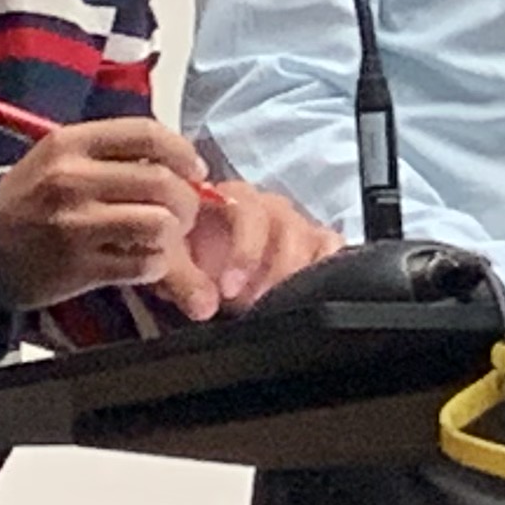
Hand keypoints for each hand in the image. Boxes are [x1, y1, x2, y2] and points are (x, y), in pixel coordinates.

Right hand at [0, 116, 209, 316]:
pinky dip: (156, 263)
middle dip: (187, 199)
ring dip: (174, 233)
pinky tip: (146, 259)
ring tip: (165, 236)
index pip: (147, 134)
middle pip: (161, 181)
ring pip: (159, 224)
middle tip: (184, 211)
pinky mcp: (80, 267)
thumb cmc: (29, 197)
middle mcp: (73, 180)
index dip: (182, 151)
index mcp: (70, 143)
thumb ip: (111, 152)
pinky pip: (144, 264)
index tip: (193, 168)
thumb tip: (178, 160)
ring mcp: (76, 226)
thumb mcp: (58, 156)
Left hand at [183, 182, 345, 313]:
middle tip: (258, 305)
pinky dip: (330, 265)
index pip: (247, 208)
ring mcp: (293, 223)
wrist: (195, 271)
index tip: (230, 290)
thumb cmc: (182, 258)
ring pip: (312, 237)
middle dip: (274, 269)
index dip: (244, 249)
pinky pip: (333, 246)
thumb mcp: (170, 266)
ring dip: (300, 274)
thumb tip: (205, 305)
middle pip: (287, 224)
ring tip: (283, 305)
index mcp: (227, 198)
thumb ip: (182, 281)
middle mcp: (266, 206)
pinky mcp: (314, 242)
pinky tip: (317, 292)